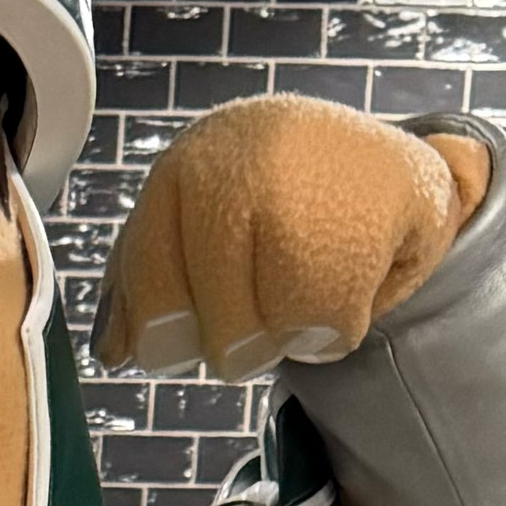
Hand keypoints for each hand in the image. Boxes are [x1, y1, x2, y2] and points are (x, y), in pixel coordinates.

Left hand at [99, 97, 485, 380]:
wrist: (392, 173)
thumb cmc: (284, 209)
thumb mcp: (203, 231)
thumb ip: (152, 282)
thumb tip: (113, 350)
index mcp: (190, 160)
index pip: (149, 257)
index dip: (155, 318)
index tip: (164, 354)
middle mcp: (248, 151)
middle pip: (210, 291)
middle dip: (225, 342)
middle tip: (245, 348)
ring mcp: (313, 168)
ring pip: (272, 312)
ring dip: (285, 339)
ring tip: (303, 301)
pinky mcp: (379, 197)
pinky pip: (331, 315)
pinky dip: (334, 333)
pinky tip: (348, 294)